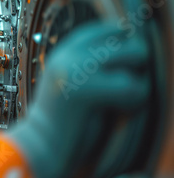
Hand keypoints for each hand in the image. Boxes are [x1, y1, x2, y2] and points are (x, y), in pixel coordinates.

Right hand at [8, 21, 149, 177]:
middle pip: (125, 38)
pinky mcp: (84, 90)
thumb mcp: (72, 84)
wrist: (39, 148)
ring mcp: (75, 69)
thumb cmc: (62, 123)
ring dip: (137, 82)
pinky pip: (132, 86)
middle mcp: (68, 54)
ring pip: (134, 56)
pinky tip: (118, 112)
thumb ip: (92, 66)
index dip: (124, 42)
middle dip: (136, 61)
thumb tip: (133, 45)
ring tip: (121, 101)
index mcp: (63, 52)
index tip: (129, 64)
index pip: (105, 29)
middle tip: (125, 87)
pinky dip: (134, 102)